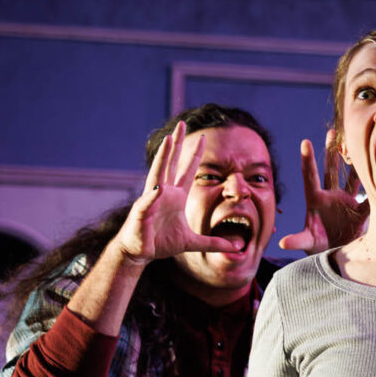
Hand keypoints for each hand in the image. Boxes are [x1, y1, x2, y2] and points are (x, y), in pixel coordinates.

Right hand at [115, 121, 243, 265]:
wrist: (140, 252)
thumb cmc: (161, 243)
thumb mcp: (192, 243)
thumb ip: (212, 243)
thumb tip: (235, 248)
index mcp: (176, 196)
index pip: (188, 170)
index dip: (195, 154)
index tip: (204, 137)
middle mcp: (163, 193)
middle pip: (171, 163)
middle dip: (177, 143)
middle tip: (182, 123)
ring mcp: (152, 200)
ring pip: (158, 173)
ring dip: (163, 156)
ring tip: (168, 139)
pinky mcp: (142, 213)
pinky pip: (147, 203)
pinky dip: (152, 197)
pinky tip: (158, 189)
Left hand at [279, 129, 368, 252]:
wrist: (336, 255)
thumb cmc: (317, 247)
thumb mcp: (307, 243)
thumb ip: (297, 240)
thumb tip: (282, 242)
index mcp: (315, 200)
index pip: (310, 177)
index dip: (308, 160)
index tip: (305, 142)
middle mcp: (330, 196)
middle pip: (331, 170)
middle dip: (331, 152)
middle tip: (333, 131)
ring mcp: (345, 201)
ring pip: (351, 177)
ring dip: (354, 162)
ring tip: (358, 143)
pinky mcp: (358, 211)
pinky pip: (368, 197)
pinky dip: (375, 187)